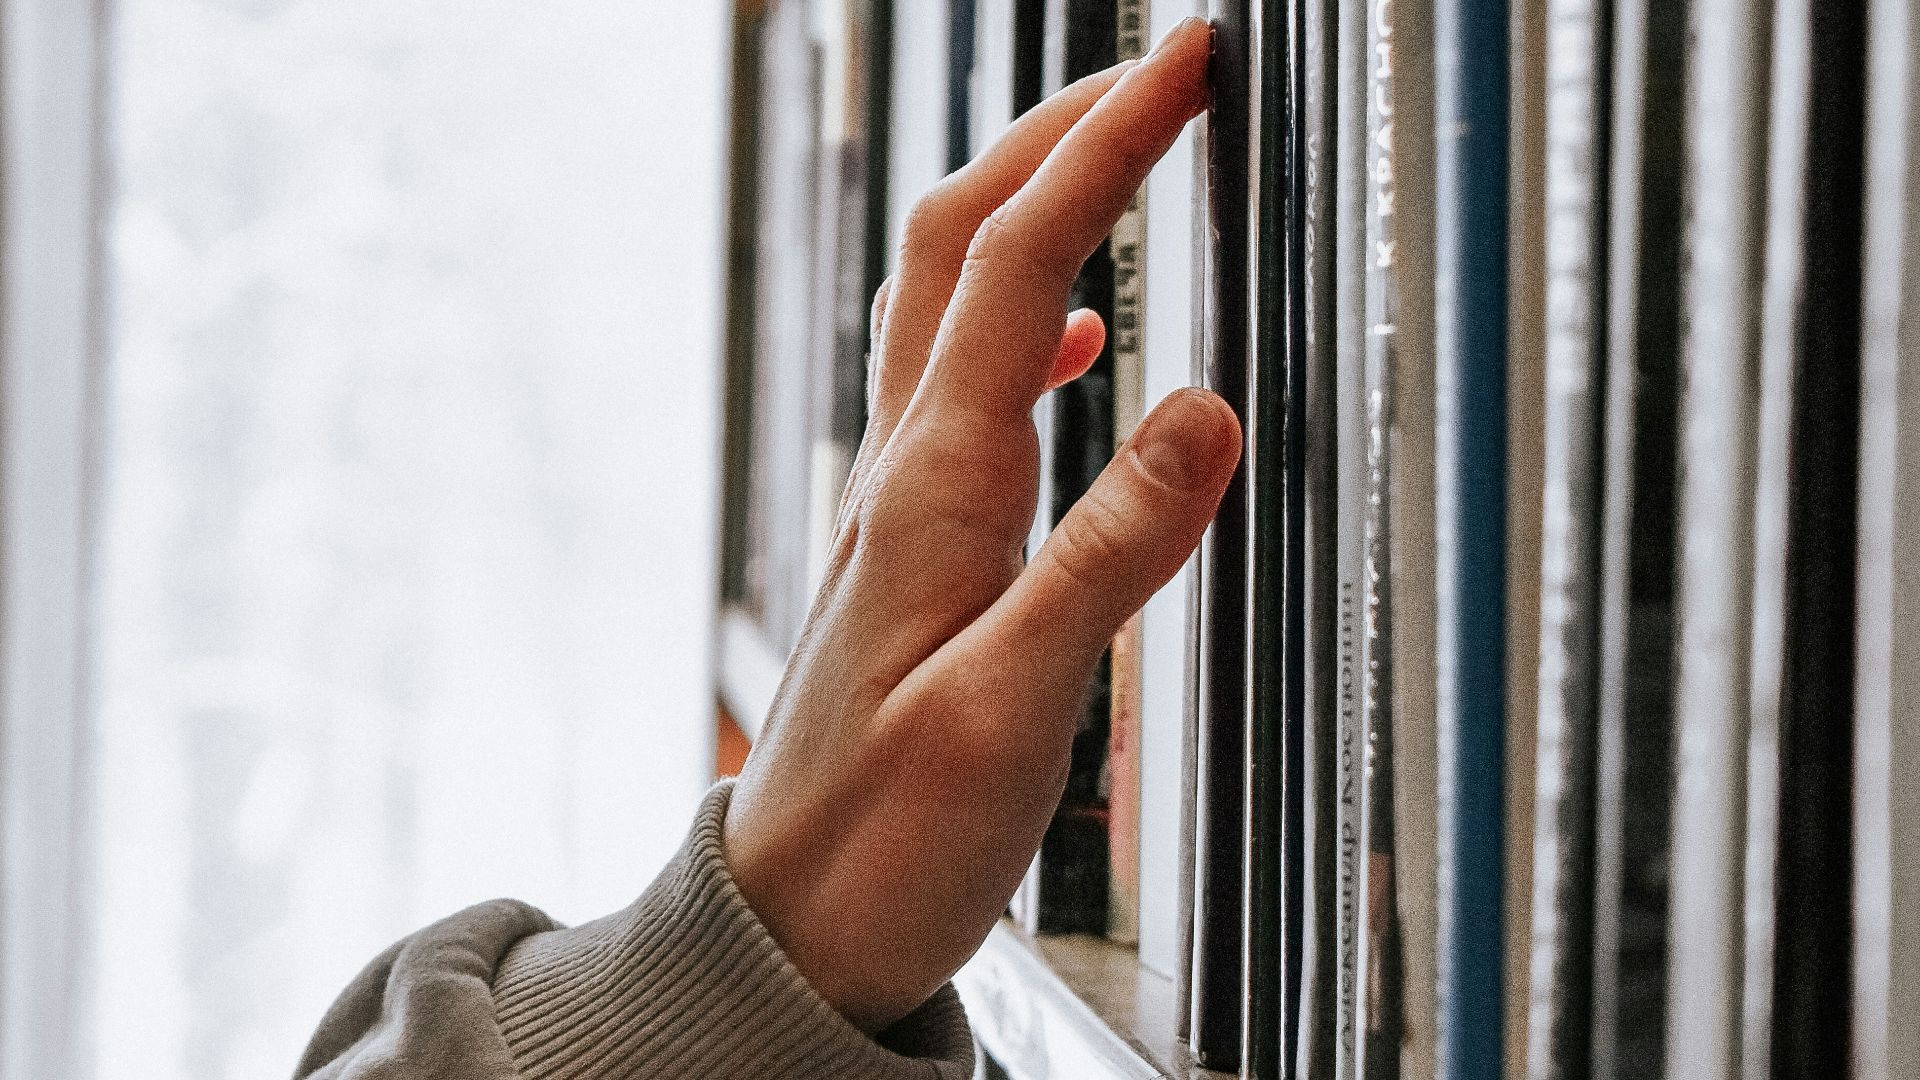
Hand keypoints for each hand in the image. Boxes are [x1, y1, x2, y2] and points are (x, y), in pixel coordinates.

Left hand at [722, 18, 1233, 1033]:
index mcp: (933, 489)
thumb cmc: (888, 838)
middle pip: (963, 242)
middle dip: (1059, 132)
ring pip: (948, 299)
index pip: (1022, 264)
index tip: (1182, 63)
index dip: (1102, 147)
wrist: (794, 922)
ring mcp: (900, 501)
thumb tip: (1203, 409)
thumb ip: (1109, 558)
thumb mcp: (1014, 709)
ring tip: (1115, 156)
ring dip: (1030, 206)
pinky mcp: (912, 544)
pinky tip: (1076, 345)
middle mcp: (905, 471)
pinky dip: (1022, 322)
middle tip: (1161, 70)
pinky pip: (957, 386)